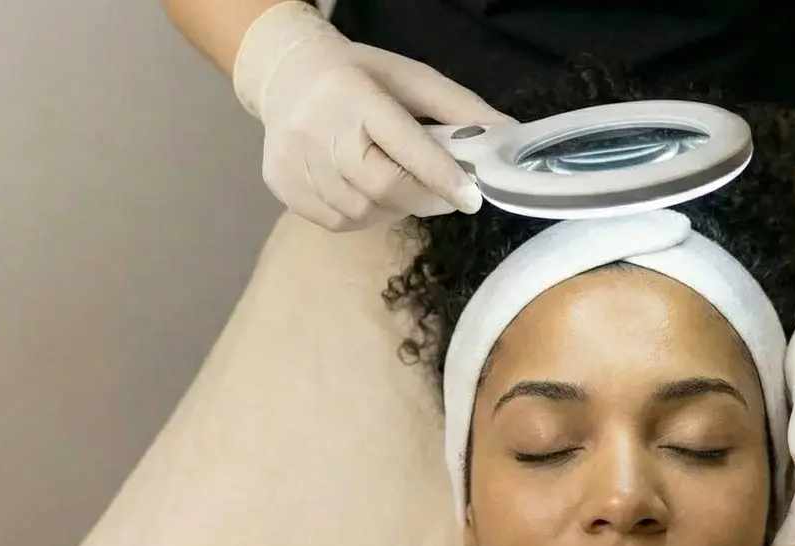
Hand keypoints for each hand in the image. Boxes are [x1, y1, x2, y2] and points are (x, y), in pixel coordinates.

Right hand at [232, 2, 510, 230]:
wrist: (286, 75)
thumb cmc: (361, 77)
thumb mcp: (412, 78)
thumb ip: (460, 108)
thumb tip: (510, 137)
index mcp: (353, 94)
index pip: (403, 144)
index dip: (440, 176)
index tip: (472, 198)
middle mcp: (318, 128)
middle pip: (381, 187)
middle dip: (424, 199)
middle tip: (447, 197)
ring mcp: (295, 162)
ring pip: (361, 212)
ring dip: (394, 208)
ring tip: (400, 184)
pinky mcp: (283, 187)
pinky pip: (338, 222)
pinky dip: (365, 215)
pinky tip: (368, 191)